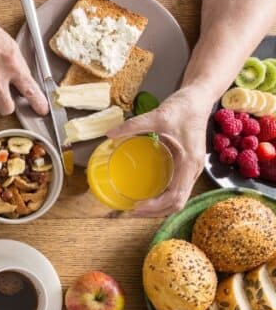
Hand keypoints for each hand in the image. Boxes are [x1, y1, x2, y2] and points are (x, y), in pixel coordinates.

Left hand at [106, 86, 212, 216]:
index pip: (175, 197)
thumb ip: (133, 125)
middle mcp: (193, 170)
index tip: (136, 207)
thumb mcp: (158, 115)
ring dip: (159, 207)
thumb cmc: (183, 107)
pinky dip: (163, 196)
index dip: (156, 207)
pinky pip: (177, 188)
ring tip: (138, 207)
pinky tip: (148, 194)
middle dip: (155, 212)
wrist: (199, 98)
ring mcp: (192, 169)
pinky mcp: (188, 165)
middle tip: (131, 211)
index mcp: (189, 163)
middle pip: (177, 203)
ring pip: (178, 198)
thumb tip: (110, 134)